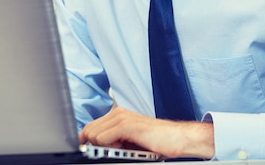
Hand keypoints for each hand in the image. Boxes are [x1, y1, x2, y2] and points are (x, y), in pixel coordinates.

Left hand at [78, 106, 214, 158]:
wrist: (177, 138)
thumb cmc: (156, 141)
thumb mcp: (129, 141)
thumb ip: (112, 140)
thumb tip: (92, 146)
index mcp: (117, 115)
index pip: (90, 127)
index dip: (87, 141)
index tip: (91, 150)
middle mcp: (117, 113)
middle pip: (87, 131)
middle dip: (94, 145)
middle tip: (113, 150)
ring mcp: (121, 117)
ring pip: (93, 135)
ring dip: (103, 147)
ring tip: (123, 149)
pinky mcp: (126, 125)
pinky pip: (102, 139)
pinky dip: (108, 147)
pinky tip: (123, 147)